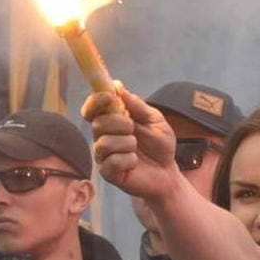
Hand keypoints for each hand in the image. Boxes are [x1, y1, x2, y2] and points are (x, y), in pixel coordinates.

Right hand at [84, 85, 182, 203]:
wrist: (167, 172)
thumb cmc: (160, 145)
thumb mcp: (155, 120)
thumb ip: (136, 105)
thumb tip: (117, 86)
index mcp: (111, 121)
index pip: (92, 109)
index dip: (96, 101)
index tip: (109, 96)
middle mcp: (102, 137)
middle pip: (98, 124)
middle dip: (119, 123)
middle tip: (133, 128)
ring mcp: (103, 156)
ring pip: (104, 144)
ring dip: (127, 143)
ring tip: (136, 148)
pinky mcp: (108, 173)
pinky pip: (112, 162)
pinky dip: (128, 160)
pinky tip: (134, 163)